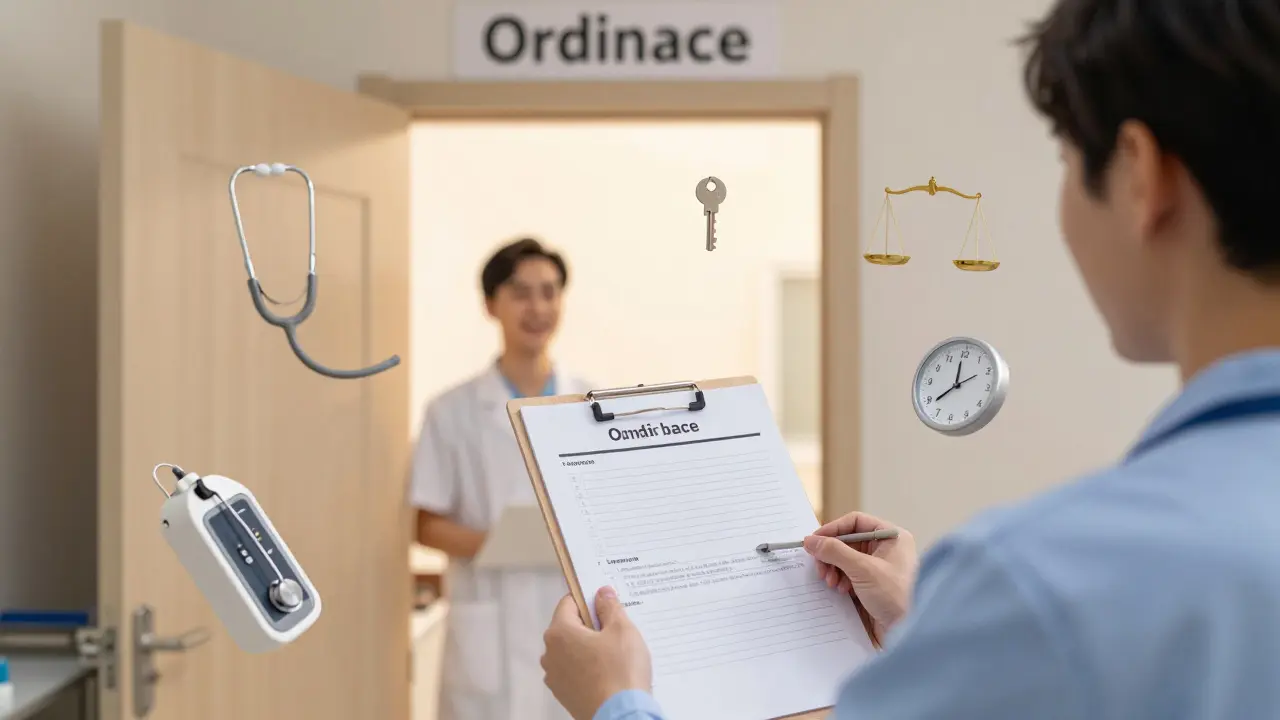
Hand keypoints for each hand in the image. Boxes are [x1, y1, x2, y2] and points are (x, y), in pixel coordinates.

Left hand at [542, 586, 652, 719]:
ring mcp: (554, 676)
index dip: (588, 599)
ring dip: (589, 648)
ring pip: (572, 650)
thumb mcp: (622, 630)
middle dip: (591, 625)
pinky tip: (608, 673)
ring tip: (615, 656)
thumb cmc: (620, 673)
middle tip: (616, 631)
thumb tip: (602, 593)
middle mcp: (550, 653)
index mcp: (559, 632)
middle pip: (569, 627)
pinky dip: (588, 668)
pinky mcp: (563, 694)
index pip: (569, 603)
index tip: (606, 605)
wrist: (620, 716)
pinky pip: (574, 671)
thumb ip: (609, 607)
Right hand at [803, 512, 917, 641]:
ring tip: (831, 582)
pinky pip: (849, 575)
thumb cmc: (898, 597)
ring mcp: (879, 568)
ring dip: (834, 569)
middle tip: (821, 568)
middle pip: (848, 541)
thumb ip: (834, 551)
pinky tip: (841, 591)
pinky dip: (840, 580)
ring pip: (846, 559)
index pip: (855, 522)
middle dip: (831, 554)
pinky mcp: (873, 585)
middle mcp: (887, 549)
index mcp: (892, 537)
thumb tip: (811, 540)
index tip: (814, 540)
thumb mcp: (863, 569)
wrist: (910, 632)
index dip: (833, 529)